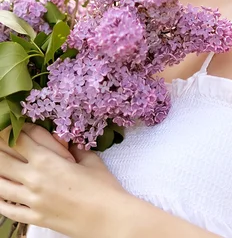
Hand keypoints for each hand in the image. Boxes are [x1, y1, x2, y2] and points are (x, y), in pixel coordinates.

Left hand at [0, 123, 126, 237]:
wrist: (108, 219)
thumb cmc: (102, 187)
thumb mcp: (89, 160)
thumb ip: (73, 147)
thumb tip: (65, 139)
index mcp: (48, 161)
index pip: (20, 140)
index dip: (14, 130)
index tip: (14, 125)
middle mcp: (34, 179)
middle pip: (3, 160)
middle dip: (0, 149)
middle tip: (0, 142)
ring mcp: (32, 201)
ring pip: (0, 185)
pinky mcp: (34, 218)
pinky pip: (7, 210)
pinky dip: (0, 200)